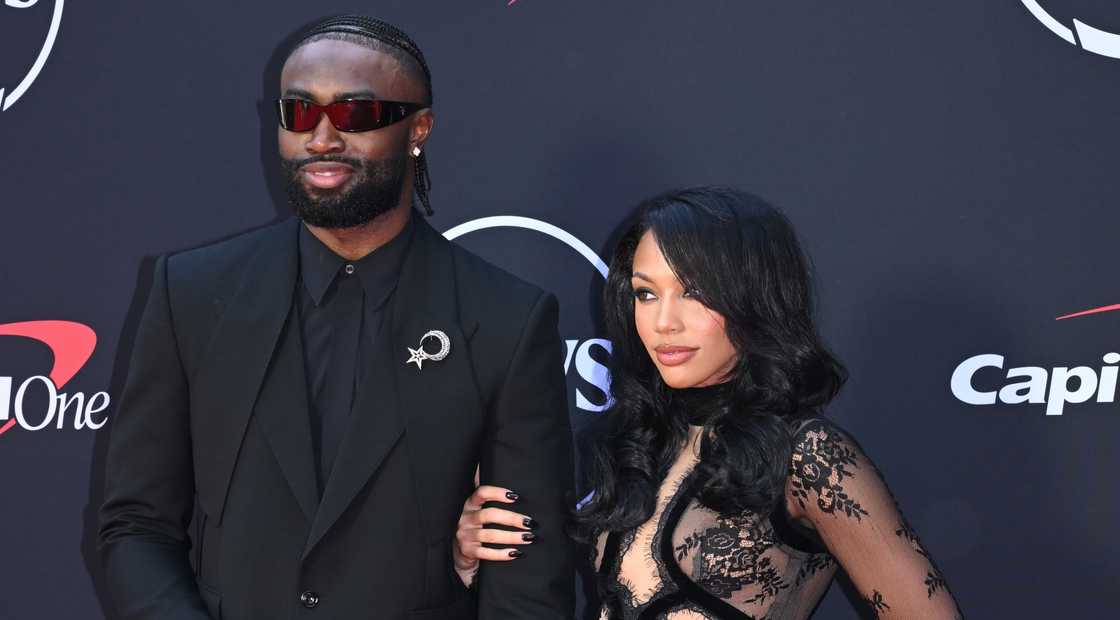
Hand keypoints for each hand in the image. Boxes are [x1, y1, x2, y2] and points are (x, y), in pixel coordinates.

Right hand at [453, 470, 537, 587]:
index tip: (515, 496)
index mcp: (469, 504)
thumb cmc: (472, 523)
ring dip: (512, 536)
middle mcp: (465, 518)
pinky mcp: (467, 551)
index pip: (481, 493)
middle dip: (512, 518)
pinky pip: (487, 553)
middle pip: (490, 515)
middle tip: (530, 522)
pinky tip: (516, 553)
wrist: (455, 549)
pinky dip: (502, 554)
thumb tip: (481, 463)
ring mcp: (465, 535)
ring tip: (529, 537)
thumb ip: (482, 491)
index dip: (497, 493)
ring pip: (491, 535)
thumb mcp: (474, 507)